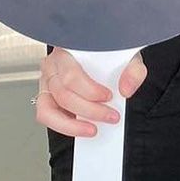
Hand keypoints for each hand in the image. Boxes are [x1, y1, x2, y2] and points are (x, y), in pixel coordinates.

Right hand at [33, 47, 147, 137]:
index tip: (109, 97)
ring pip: (48, 110)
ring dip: (73, 125)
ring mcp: (47, 83)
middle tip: (111, 116)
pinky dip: (64, 126)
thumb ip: (133, 70)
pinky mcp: (46, 98)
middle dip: (89, 110)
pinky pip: (47, 117)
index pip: (71, 75)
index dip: (90, 91)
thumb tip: (126, 90)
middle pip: (63, 94)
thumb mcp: (125, 55)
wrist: (104, 55)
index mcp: (68, 50)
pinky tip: (82, 128)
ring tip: (94, 129)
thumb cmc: (109, 53)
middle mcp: (52, 66)